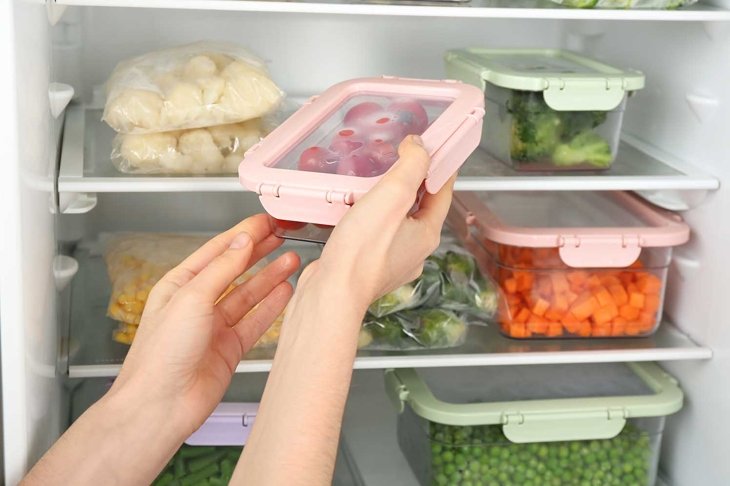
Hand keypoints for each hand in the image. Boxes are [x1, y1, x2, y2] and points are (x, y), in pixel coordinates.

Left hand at [109, 214, 299, 437]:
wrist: (161, 404)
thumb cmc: (160, 355)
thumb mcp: (191, 298)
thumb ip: (222, 268)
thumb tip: (242, 241)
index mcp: (179, 285)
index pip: (217, 251)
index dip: (243, 234)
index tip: (265, 222)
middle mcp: (196, 304)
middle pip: (235, 270)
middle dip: (259, 251)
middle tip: (282, 236)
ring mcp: (214, 327)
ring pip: (249, 295)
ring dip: (270, 277)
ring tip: (292, 260)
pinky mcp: (229, 348)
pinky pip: (255, 321)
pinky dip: (272, 306)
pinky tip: (285, 293)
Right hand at [304, 135, 453, 313]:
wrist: (331, 293)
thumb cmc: (361, 251)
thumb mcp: (392, 195)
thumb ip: (411, 166)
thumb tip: (420, 146)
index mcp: (426, 234)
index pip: (443, 192)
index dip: (441, 167)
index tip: (437, 148)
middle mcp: (413, 250)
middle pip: (420, 207)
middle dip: (413, 182)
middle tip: (400, 158)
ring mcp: (391, 262)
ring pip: (396, 222)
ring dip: (388, 201)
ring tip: (372, 182)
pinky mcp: (367, 267)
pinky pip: (375, 235)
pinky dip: (369, 218)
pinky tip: (353, 211)